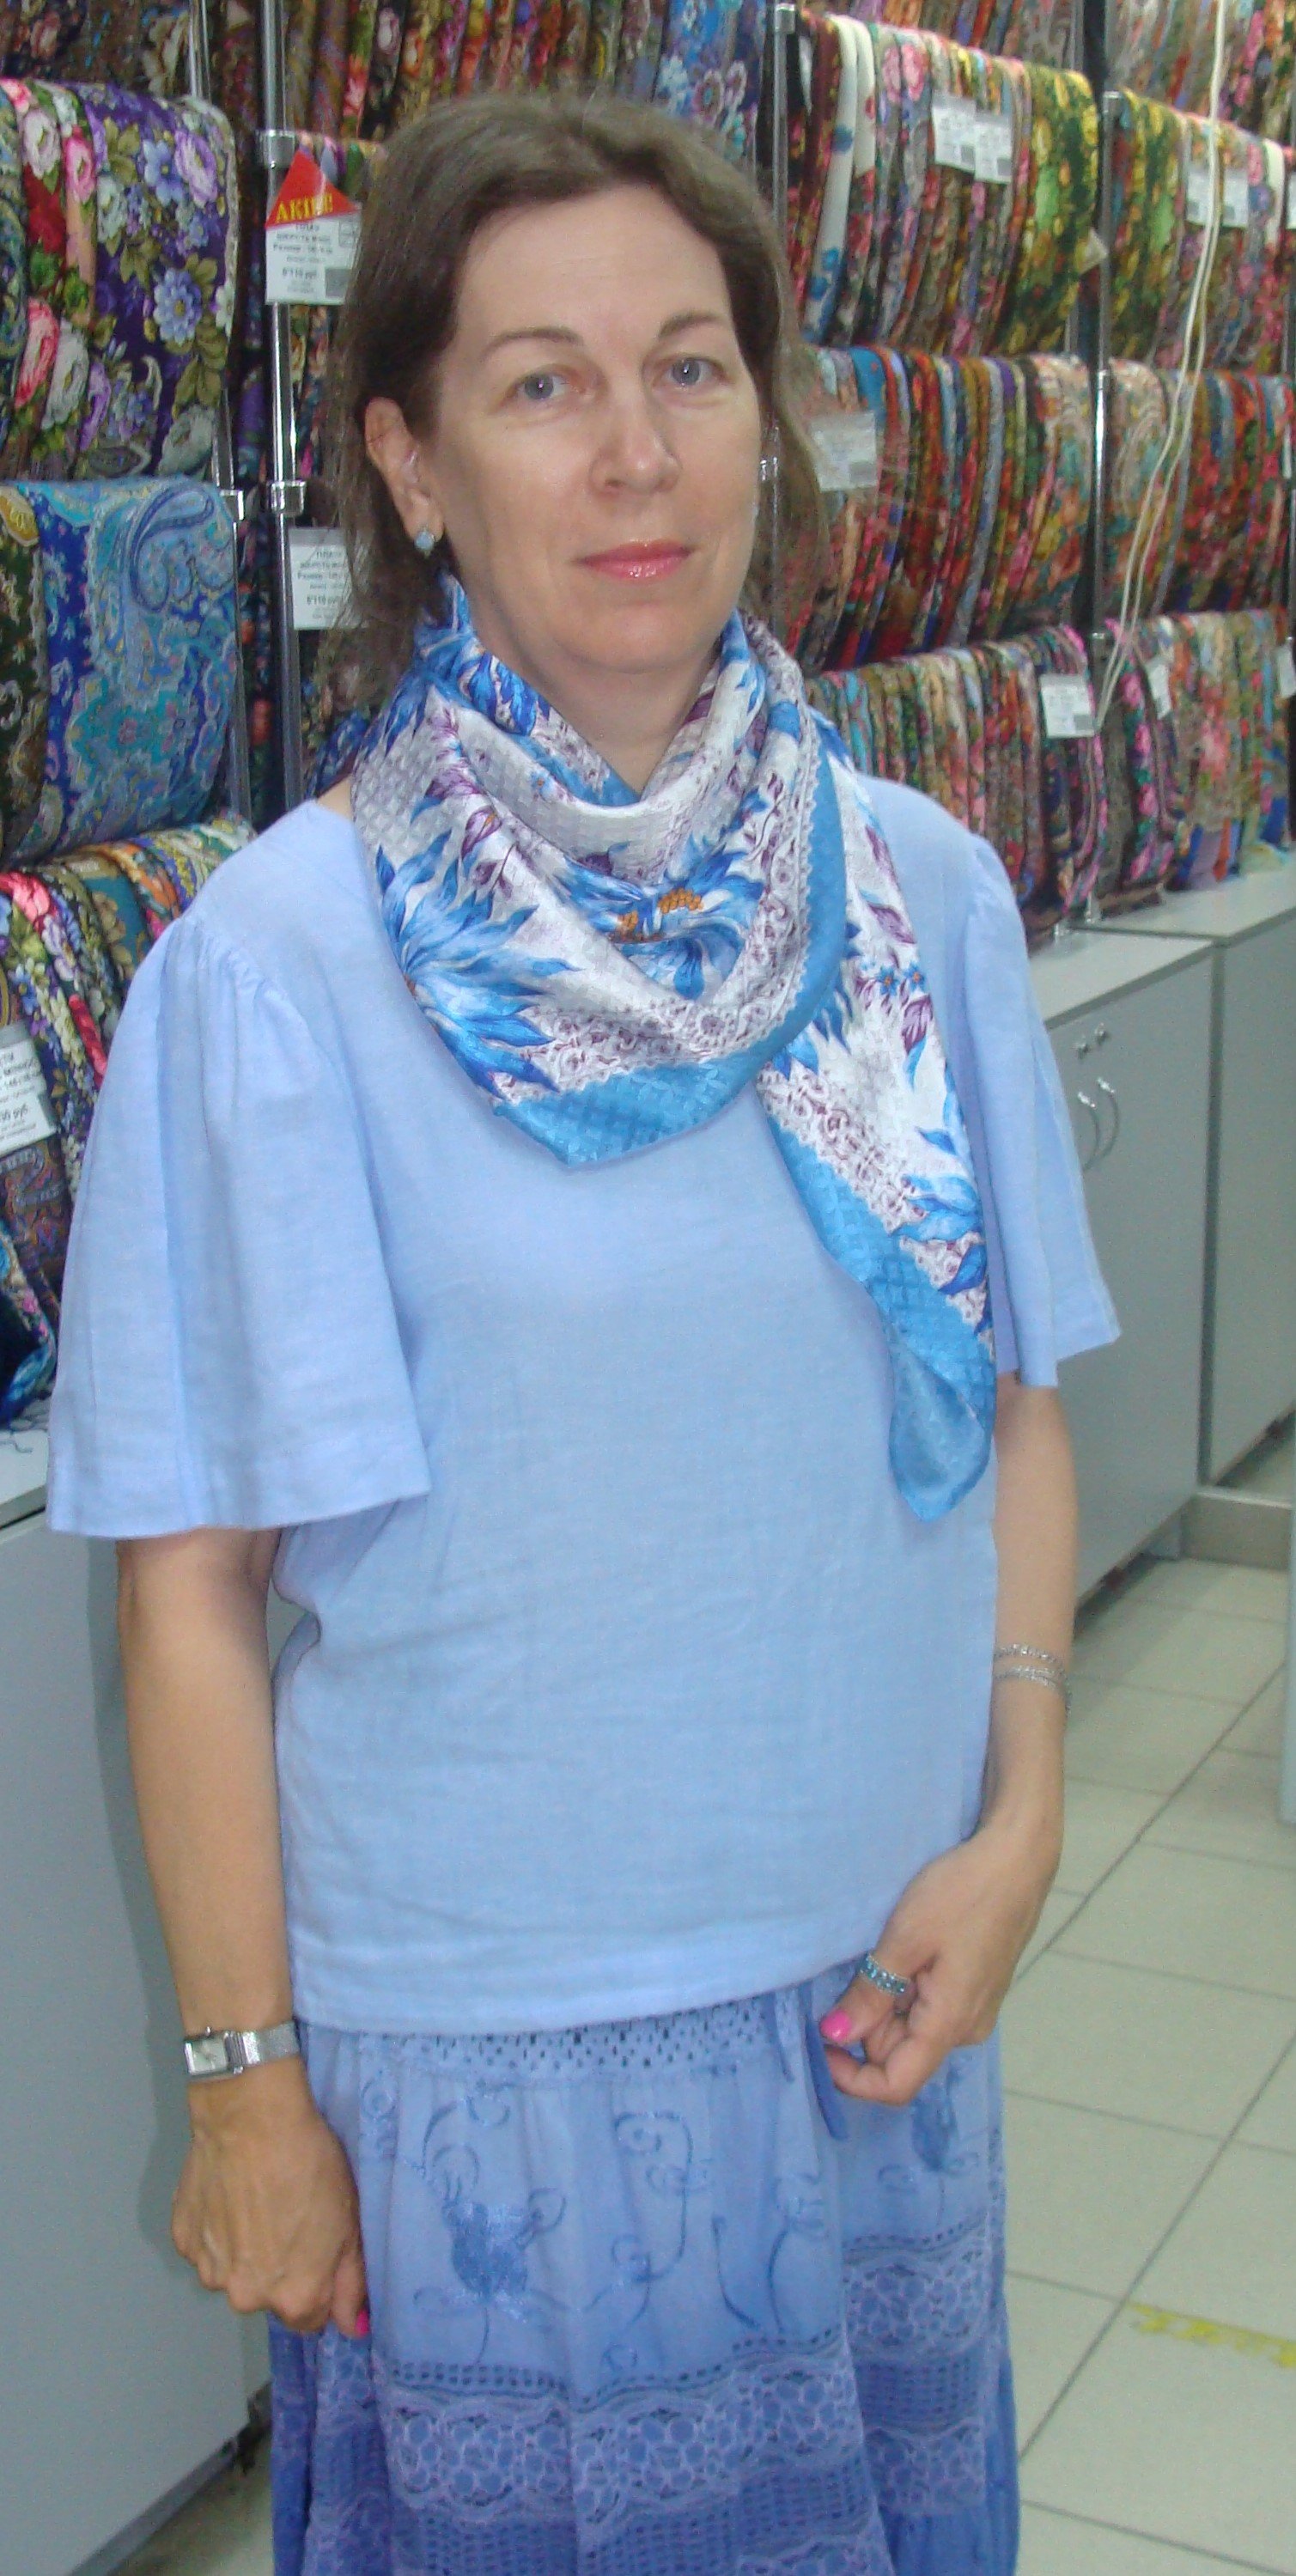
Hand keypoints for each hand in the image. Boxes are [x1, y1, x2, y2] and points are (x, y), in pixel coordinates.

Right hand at [171, 2056, 368, 2336]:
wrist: (251, 2117)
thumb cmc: (307, 2163)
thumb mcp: (348, 2221)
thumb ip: (350, 2282)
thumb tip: (352, 2325)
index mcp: (293, 2297)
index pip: (310, 2318)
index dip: (318, 2284)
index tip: (317, 2249)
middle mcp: (246, 2296)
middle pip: (268, 2296)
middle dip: (279, 2269)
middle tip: (286, 2217)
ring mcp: (209, 2269)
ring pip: (234, 2272)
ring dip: (244, 2251)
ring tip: (256, 2202)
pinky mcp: (183, 2240)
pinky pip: (206, 2247)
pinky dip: (218, 2229)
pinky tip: (231, 2195)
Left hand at [820, 1809, 1060, 2108]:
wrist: (1017, 1858)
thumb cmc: (963, 1893)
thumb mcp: (904, 1939)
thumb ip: (870, 1995)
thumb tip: (836, 2035)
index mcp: (949, 2025)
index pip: (895, 2085)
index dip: (851, 2078)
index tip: (820, 2044)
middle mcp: (967, 2029)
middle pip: (900, 2055)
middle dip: (865, 2027)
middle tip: (851, 1972)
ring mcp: (975, 2009)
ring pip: (912, 2030)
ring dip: (885, 2004)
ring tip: (882, 1952)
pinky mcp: (976, 1989)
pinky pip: (930, 2008)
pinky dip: (905, 1990)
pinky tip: (903, 1951)